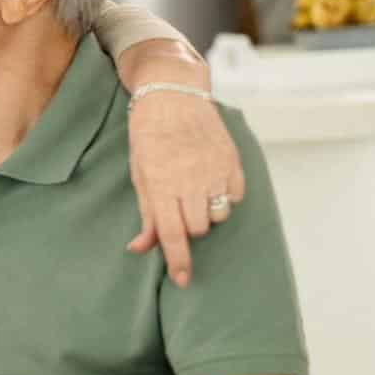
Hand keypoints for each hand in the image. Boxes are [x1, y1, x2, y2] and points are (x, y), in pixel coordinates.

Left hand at [125, 93, 244, 287]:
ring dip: (207, 213)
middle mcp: (190, 180)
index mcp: (161, 184)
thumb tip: (139, 248)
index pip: (172, 234)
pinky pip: (235, 196)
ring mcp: (215, 170)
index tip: (183, 280)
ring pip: (219, 215)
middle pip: (198, 229)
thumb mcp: (139, 174)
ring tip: (195, 191)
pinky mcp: (233, 161)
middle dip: (189, 227)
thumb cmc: (148, 137)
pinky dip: (224, 195)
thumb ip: (146, 214)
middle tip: (180, 207)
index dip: (178, 261)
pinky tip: (210, 178)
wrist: (172, 94)